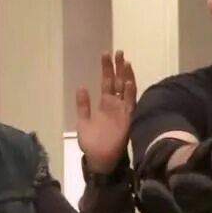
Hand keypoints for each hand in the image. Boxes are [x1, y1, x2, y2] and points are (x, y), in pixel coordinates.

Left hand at [76, 50, 137, 173]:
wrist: (100, 160)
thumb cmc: (92, 143)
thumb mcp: (83, 122)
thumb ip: (83, 105)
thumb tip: (81, 87)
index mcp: (105, 104)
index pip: (107, 82)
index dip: (107, 68)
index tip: (106, 54)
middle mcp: (115, 104)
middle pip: (118, 81)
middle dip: (118, 67)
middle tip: (118, 52)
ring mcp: (123, 110)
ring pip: (126, 89)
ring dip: (126, 76)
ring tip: (125, 61)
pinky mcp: (128, 119)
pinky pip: (130, 104)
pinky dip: (130, 93)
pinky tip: (128, 81)